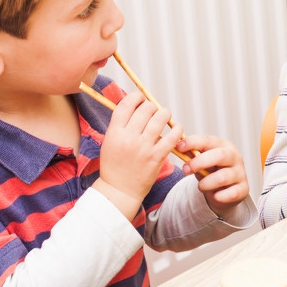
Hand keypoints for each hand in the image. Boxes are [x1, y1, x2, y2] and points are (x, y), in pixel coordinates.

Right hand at [93, 92, 182, 217]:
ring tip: (164, 117)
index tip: (141, 99)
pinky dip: (177, 129)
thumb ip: (120, 124)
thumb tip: (134, 104)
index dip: (136, 97)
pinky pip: (172, 136)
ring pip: (160, 118)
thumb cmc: (114, 165)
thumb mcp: (110, 142)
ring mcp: (143, 147)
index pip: (126, 104)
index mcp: (114, 132)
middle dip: (152, 106)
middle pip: (146, 109)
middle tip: (153, 112)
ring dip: (165, 114)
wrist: (119, 190)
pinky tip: (176, 129)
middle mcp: (128, 138)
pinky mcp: (157, 157)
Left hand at [181, 135, 250, 215]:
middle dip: (199, 162)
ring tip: (201, 186)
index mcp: (223, 146)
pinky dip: (219, 196)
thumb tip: (175, 145)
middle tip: (185, 170)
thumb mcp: (201, 161)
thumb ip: (191, 154)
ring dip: (206, 183)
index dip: (193, 142)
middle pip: (219, 155)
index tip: (179, 147)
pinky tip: (215, 195)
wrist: (226, 191)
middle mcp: (234, 157)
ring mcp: (240, 173)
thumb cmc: (212, 172)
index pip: (208, 141)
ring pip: (222, 177)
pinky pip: (231, 194)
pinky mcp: (243, 189)